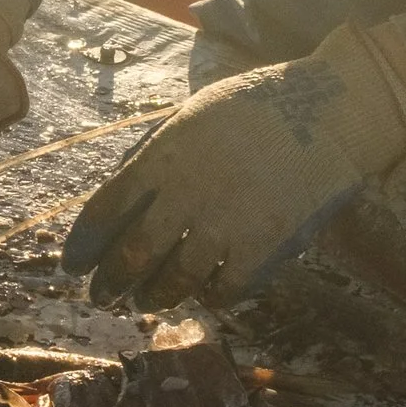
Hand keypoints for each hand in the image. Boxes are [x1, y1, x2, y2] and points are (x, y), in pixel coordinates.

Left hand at [60, 20, 405, 307]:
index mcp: (162, 159)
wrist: (331, 111)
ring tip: (148, 299)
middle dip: (110, 283)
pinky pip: (224, 288)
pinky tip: (204, 295)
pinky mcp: (262, 245)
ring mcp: (225, 223)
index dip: (84, 246)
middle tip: (102, 295)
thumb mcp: (192, 116)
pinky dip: (209, 297)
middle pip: (131, 255)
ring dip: (155, 296)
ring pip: (174, 280)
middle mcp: (186, 195)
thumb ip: (157, 157)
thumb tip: (124, 196)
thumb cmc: (257, 107)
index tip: (74, 265)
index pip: (104, 211)